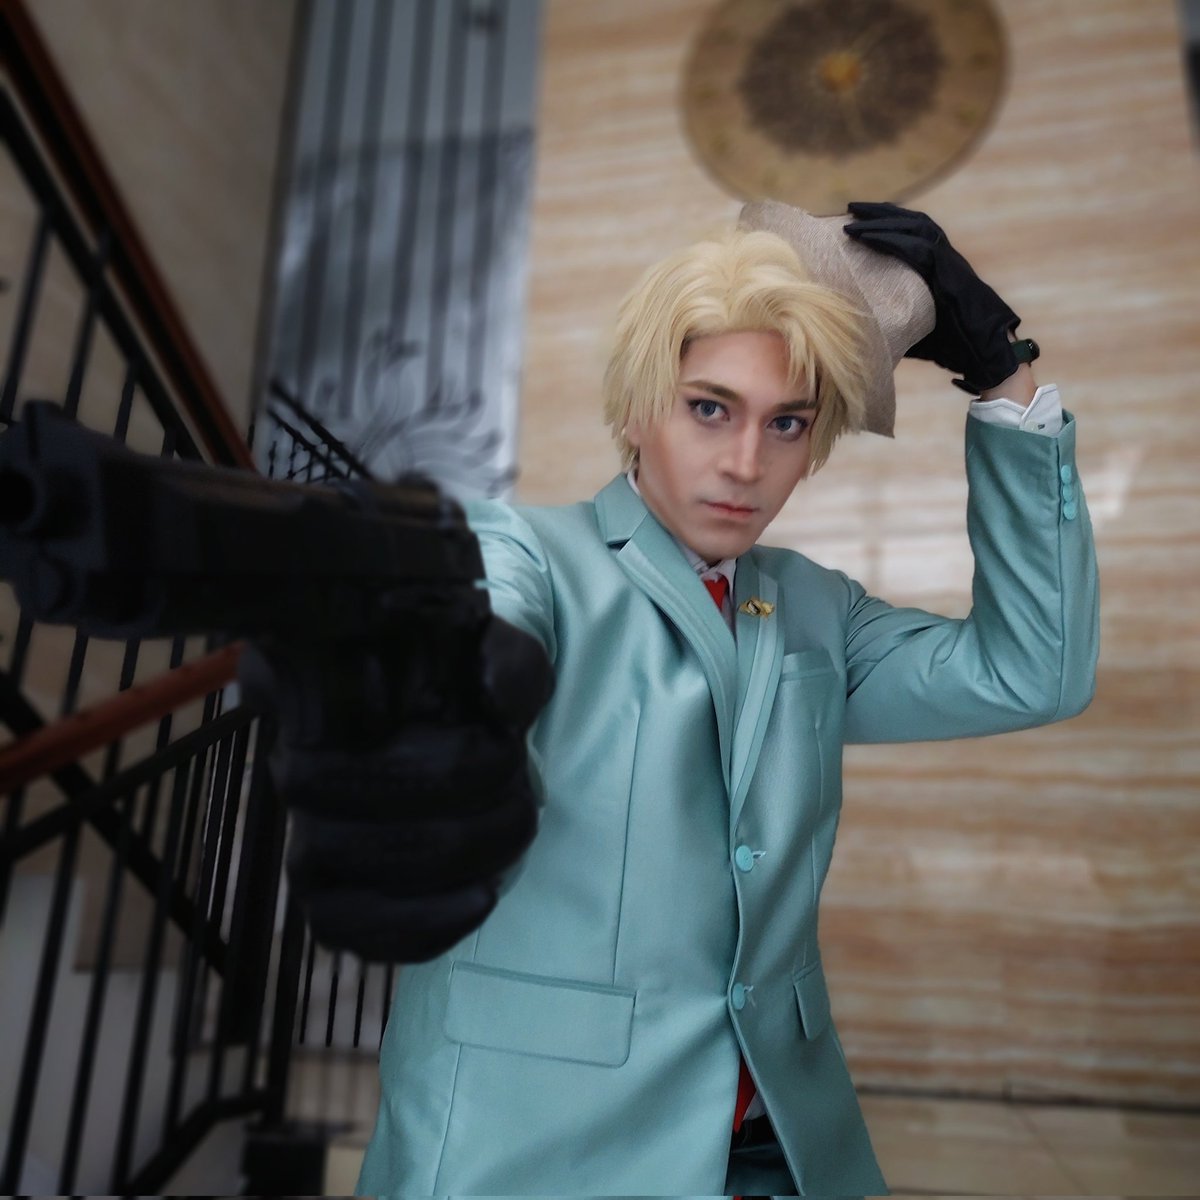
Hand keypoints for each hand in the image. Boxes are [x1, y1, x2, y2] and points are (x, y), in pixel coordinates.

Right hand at [238, 614, 552, 961]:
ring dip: (457, 848)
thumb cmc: (467, 696)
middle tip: (519, 776)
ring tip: (517, 824)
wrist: (467, 757)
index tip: (497, 732)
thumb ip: (505, 662)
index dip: (392, 709)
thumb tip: (497, 700)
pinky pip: (353, 932)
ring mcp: (304, 840)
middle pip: (344, 785)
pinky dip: (424, 923)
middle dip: (454, 784)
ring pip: (355, 860)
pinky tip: (482, 895)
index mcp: (317, 690)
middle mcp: (291, 764)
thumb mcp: (496, 658)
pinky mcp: (329, 905)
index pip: (314, 699)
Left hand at [843, 201, 1020, 393]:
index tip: (858, 219)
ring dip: (882, 220)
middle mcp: (945, 256)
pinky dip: (890, 239)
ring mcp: (949, 260)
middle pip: (911, 222)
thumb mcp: (914, 326)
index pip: (910, 234)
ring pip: (913, 227)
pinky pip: (916, 246)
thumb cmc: (951, 344)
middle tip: (851, 207)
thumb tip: (864, 330)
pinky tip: (867, 236)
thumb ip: (893, 317)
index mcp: (938, 266)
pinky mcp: (948, 269)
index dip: (886, 224)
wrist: (984, 350)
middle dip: (880, 212)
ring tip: (853, 216)